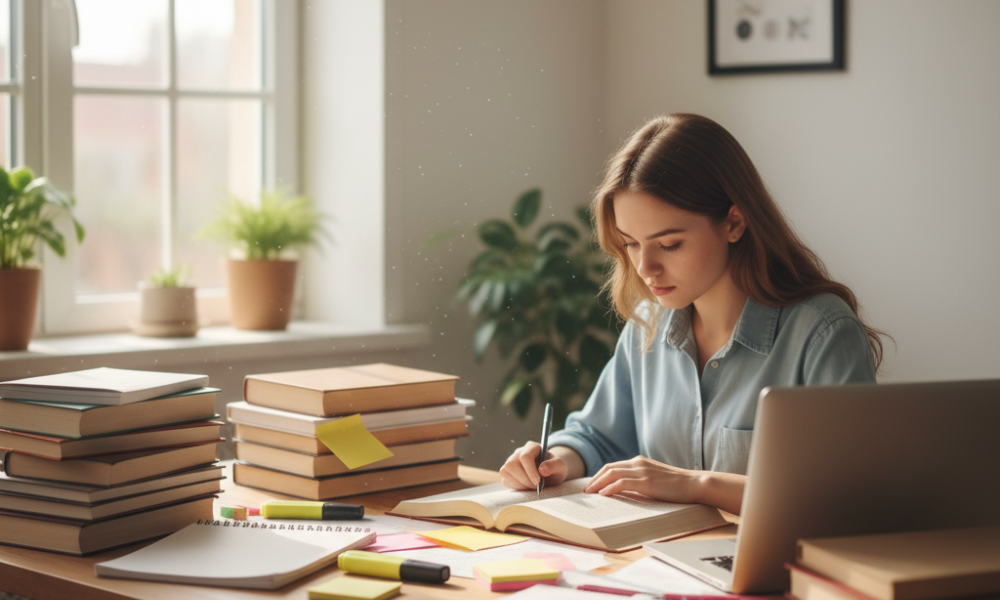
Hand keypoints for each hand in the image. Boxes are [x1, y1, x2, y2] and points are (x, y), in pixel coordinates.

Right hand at [499, 441, 568, 489]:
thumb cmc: (554, 469)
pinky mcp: (507, 473)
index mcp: (532, 447)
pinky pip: (505, 480)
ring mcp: (511, 462)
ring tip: (531, 486)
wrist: (549, 475)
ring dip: (519, 484)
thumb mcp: (560, 466)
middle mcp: (518, 452)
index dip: (530, 470)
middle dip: (524, 479)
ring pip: (505, 472)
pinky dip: (516, 487)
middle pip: (511, 464)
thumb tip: (542, 469)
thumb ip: (554, 465)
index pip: (525, 456)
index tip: (537, 482)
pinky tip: (526, 486)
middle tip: (536, 486)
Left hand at [584, 455, 700, 503]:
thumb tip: (626, 491)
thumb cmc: (677, 486)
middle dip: (595, 479)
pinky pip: (622, 483)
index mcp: (639, 462)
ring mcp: (642, 471)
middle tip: (586, 490)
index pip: (613, 466)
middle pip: (608, 468)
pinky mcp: (646, 482)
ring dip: (598, 483)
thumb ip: (641, 481)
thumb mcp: (655, 479)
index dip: (600, 475)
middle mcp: (638, 463)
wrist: (694, 484)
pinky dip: (610, 488)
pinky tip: (603, 495)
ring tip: (590, 493)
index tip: (592, 485)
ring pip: (612, 474)